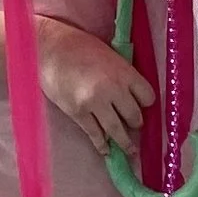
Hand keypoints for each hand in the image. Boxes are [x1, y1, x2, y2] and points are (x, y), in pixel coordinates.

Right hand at [36, 15, 154, 150]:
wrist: (50, 47)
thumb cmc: (79, 46)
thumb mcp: (110, 55)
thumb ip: (122, 75)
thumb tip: (130, 96)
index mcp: (124, 71)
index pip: (148, 96)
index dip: (146, 103)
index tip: (143, 106)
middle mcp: (113, 88)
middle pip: (134, 115)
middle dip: (135, 123)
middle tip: (133, 126)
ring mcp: (95, 102)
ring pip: (116, 129)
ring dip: (124, 142)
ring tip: (129, 150)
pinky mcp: (78, 112)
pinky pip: (95, 134)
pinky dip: (102, 144)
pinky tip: (106, 150)